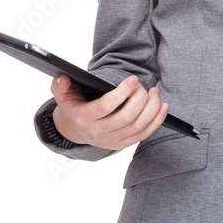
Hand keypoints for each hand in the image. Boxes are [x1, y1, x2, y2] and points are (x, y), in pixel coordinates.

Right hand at [50, 73, 169, 150]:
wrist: (73, 130)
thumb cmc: (72, 107)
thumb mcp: (62, 95)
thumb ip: (59, 85)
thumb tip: (63, 78)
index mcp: (84, 117)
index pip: (106, 106)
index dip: (122, 93)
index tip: (133, 79)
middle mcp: (98, 132)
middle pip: (126, 117)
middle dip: (140, 98)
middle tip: (144, 85)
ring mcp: (111, 140)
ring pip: (138, 126)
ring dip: (151, 108)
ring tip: (154, 92)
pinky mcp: (122, 144)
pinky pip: (143, 135)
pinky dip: (156, 121)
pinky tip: (163, 107)